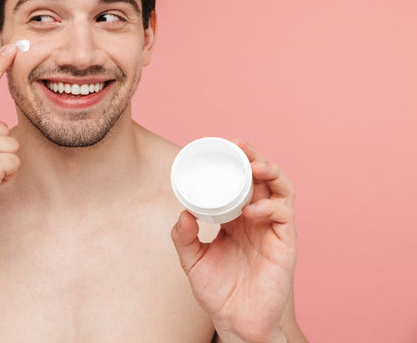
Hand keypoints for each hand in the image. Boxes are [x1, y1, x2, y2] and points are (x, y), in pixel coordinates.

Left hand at [171, 139, 296, 342]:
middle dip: (254, 157)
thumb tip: (183, 213)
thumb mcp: (192, 260)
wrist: (235, 323)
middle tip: (238, 146)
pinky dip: (270, 207)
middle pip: (263, 178)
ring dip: (271, 172)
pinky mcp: (285, 246)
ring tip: (253, 166)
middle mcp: (257, 219)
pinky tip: (252, 210)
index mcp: (237, 218)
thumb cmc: (217, 292)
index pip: (241, 180)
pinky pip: (284, 217)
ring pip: (281, 190)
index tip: (221, 145)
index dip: (235, 161)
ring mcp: (273, 231)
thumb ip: (184, 237)